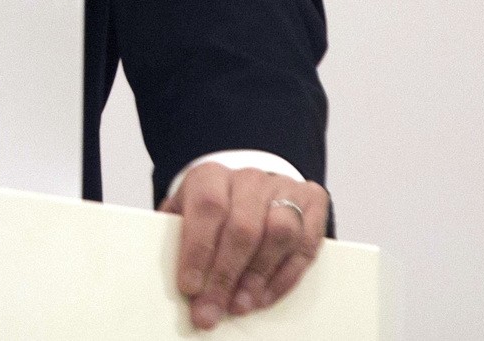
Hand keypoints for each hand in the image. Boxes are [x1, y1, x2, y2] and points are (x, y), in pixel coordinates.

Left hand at [163, 162, 328, 328]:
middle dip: (226, 275)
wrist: (248, 187)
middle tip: (212, 308)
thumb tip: (171, 277)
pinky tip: (263, 298)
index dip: (199, 250)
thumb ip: (176, 237)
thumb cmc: (213, 208)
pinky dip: (284, 278)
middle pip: (243, 228)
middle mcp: (250, 178)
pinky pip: (305, 246)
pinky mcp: (312, 203)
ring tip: (240, 306)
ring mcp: (285, 189)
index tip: (190, 287)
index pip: (208, 207)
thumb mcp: (186, 212)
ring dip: (258, 277)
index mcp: (212, 175)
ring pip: (278, 234)